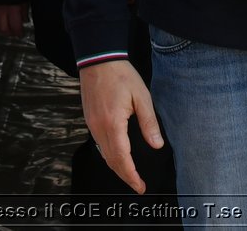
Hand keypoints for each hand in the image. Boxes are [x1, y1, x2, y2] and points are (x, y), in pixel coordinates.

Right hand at [0, 2, 28, 36]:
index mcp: (12, 8)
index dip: (19, 33)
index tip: (21, 34)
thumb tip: (25, 18)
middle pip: (2, 29)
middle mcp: (0, 8)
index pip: (15, 28)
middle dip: (8, 32)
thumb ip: (24, 9)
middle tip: (13, 32)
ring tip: (5, 23)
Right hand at [80, 60, 163, 193]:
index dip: (131, 176)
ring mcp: (92, 124)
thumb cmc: (121, 75)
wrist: (98, 58)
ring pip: (103, 154)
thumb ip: (149, 123)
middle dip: (124, 176)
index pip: (122, 158)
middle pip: (111, 161)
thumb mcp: (141, 97)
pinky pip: (99, 144)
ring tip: (130, 175)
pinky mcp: (90, 120)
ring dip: (116, 167)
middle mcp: (99, 127)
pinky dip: (109, 155)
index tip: (140, 186)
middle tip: (138, 186)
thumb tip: (157, 145)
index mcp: (113, 123)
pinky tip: (118, 156)